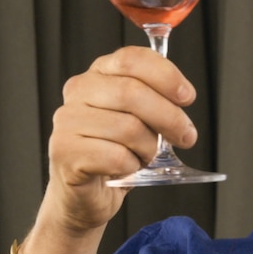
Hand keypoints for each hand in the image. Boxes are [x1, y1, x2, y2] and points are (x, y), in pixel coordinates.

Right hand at [43, 46, 197, 232]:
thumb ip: (158, 99)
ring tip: (145, 156)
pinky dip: (132, 166)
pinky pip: (116, 157)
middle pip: (133, 92)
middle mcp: (79, 91)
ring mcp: (67, 121)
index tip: (187, 97)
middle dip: (169, 117)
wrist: (87, 194)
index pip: (132, 59)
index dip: (166, 76)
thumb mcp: (142, 118)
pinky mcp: (64, 152)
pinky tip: (126, 169)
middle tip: (186, 137)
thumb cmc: (117, 152)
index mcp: (100, 74)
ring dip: (149, 148)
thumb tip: (183, 94)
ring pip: (129, 128)